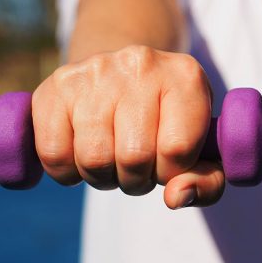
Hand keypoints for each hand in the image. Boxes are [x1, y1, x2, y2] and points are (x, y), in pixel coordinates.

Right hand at [32, 45, 224, 207]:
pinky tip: (81, 155)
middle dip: (136, 179)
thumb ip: (207, 183)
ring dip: (103, 178)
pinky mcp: (56, 84)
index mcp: (186, 77)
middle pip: (134, 158)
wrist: (125, 77)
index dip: (170, 172)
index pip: (177, 151)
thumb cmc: (168, 123)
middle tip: (137, 166)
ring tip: (112, 159)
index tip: (167, 162)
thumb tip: (175, 197)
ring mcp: (95, 71)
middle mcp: (141, 64)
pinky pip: (55, 154)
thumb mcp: (202, 149)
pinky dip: (67, 171)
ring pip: (94, 159)